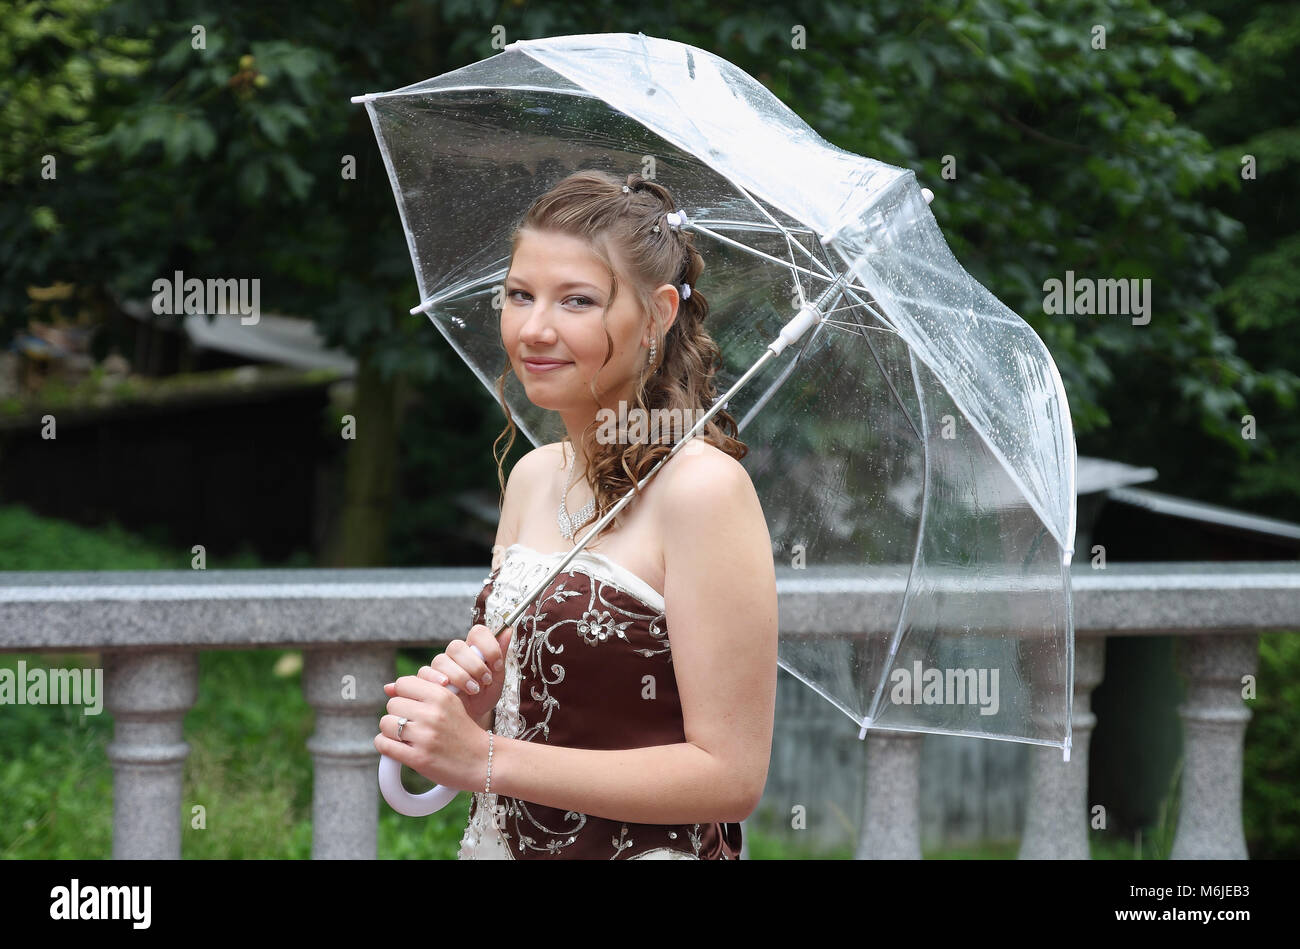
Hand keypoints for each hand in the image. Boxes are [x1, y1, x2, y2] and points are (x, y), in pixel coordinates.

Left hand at [376, 676, 490, 791]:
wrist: (482, 761)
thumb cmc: (461, 731)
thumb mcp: (449, 703)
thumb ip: (422, 691)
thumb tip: (387, 687)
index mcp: (442, 695)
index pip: (403, 683)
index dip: (403, 694)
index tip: (411, 706)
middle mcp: (433, 713)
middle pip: (392, 704)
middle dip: (397, 714)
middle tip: (410, 725)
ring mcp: (426, 736)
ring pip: (386, 724)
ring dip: (390, 731)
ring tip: (404, 737)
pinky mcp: (419, 758)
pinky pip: (384, 745)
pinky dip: (385, 746)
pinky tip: (397, 748)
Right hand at [382, 624, 513, 725]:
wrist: (470, 720)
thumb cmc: (483, 698)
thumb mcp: (497, 679)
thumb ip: (500, 655)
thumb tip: (509, 629)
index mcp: (473, 649)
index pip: (477, 632)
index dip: (488, 645)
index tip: (497, 664)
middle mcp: (454, 655)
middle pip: (456, 646)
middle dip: (474, 665)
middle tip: (485, 681)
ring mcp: (439, 667)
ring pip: (441, 660)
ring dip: (459, 675)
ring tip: (472, 690)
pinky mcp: (426, 680)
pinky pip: (425, 673)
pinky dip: (435, 679)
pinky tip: (445, 687)